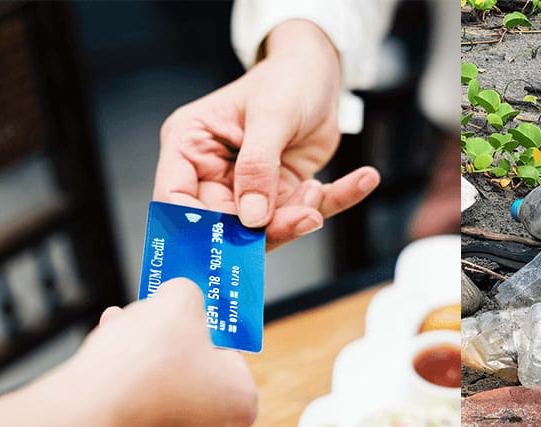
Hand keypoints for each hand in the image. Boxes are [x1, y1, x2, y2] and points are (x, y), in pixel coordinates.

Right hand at [75, 279, 258, 426]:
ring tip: (115, 343)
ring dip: (141, 376)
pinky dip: (120, 406)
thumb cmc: (144, 362)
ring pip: (160, 406)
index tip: (179, 325)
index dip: (200, 335)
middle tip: (144, 329)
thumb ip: (189, 295)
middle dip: (167, 354)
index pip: (227, 359)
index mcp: (243, 403)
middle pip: (192, 383)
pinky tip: (103, 380)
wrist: (88, 414)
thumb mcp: (179, 300)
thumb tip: (183, 296)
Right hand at [154, 20, 378, 249]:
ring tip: (320, 192)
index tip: (231, 239)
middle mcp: (215, 172)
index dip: (197, 227)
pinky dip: (338, 198)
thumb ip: (258, 165)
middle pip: (226, 223)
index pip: (176, 200)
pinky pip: (309, 208)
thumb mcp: (271, 115)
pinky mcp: (285, 192)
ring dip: (300, 216)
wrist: (320, 73)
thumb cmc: (285, 79)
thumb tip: (251, 216)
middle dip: (265, 228)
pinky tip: (364, 180)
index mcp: (191, 146)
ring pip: (267, 226)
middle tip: (303, 218)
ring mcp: (250, 186)